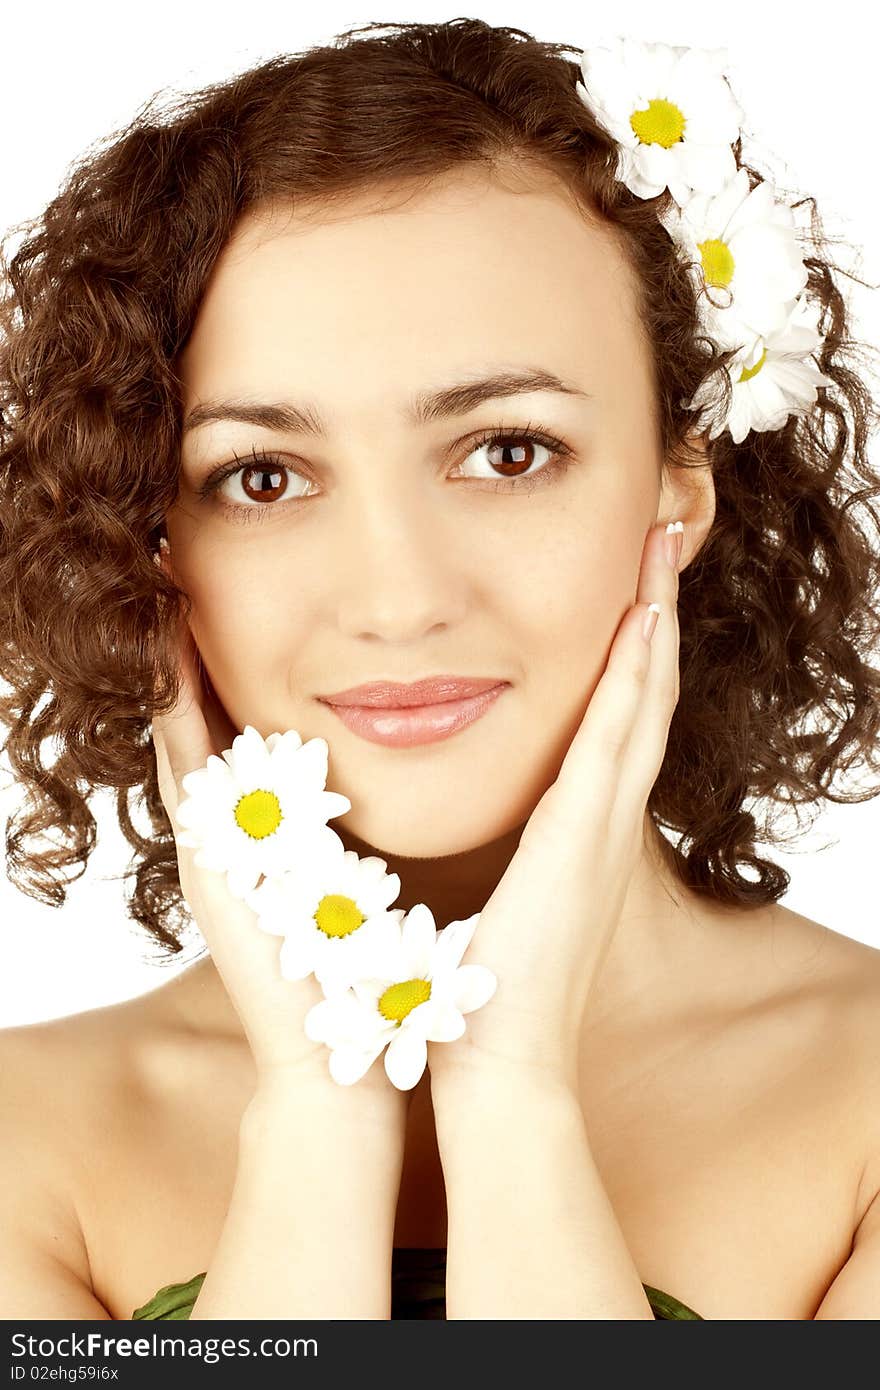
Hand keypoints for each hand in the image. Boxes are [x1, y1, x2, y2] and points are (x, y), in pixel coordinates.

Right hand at [150, 572, 406, 1119]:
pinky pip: (186, 769)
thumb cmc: (366, 978)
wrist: (341, 1059)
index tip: (253, 608)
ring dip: (174, 666)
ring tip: (167, 591)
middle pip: (211, 725)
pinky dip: (175, 710)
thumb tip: (407, 799)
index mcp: (278, 836)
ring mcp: (215, 845)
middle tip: (187, 575)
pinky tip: (169, 654)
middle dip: (198, 655)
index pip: (256, 738)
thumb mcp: (365, 889)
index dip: (243, 675)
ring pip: (186, 735)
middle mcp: (237, 834)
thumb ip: (367, 842)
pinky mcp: (207, 861)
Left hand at [427, 519, 680, 1092]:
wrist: (497, 1064)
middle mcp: (605, 821)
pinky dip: (637, 678)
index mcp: (581, 833)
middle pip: (645, 695)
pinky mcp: (585, 838)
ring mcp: (605, 829)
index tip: (632, 587)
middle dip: (654, 615)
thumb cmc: (484, 991)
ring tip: (662, 553)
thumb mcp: (492, 897)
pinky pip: (619, 739)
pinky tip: (643, 623)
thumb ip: (492, 852)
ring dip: (654, 625)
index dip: (632, 652)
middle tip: (663, 539)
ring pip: (645, 702)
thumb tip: (465, 820)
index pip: (617, 721)